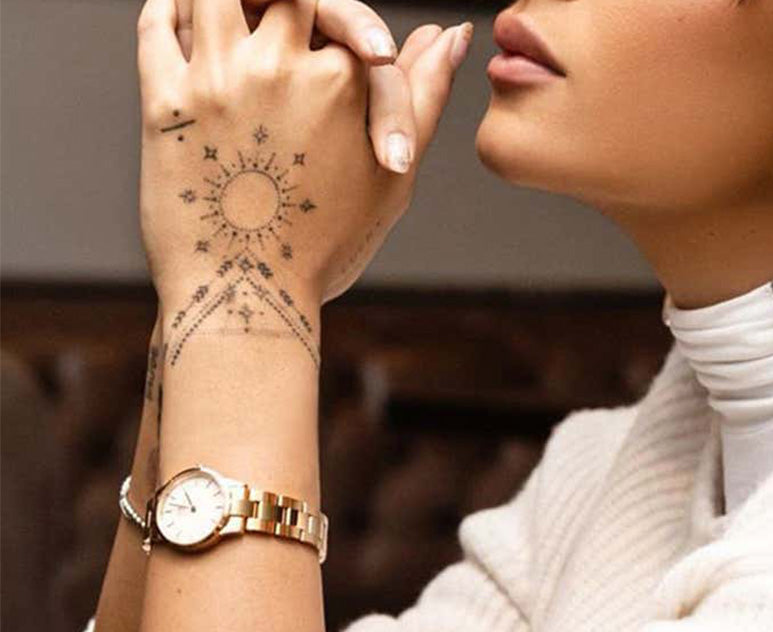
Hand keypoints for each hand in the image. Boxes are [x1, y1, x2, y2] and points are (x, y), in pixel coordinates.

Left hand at [136, 0, 472, 372]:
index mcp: (343, 85)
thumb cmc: (325, 249)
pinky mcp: (163, 101)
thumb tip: (454, 36)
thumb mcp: (392, 179)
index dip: (356, 37)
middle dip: (293, 3)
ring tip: (238, 19)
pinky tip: (185, 26)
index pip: (352, 21)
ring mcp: (217, 79)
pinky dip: (169, 12)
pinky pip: (156, 22)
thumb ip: (422, 98)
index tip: (356, 68)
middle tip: (289, 26)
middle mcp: (279, 68)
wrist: (248, 298)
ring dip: (231, 0)